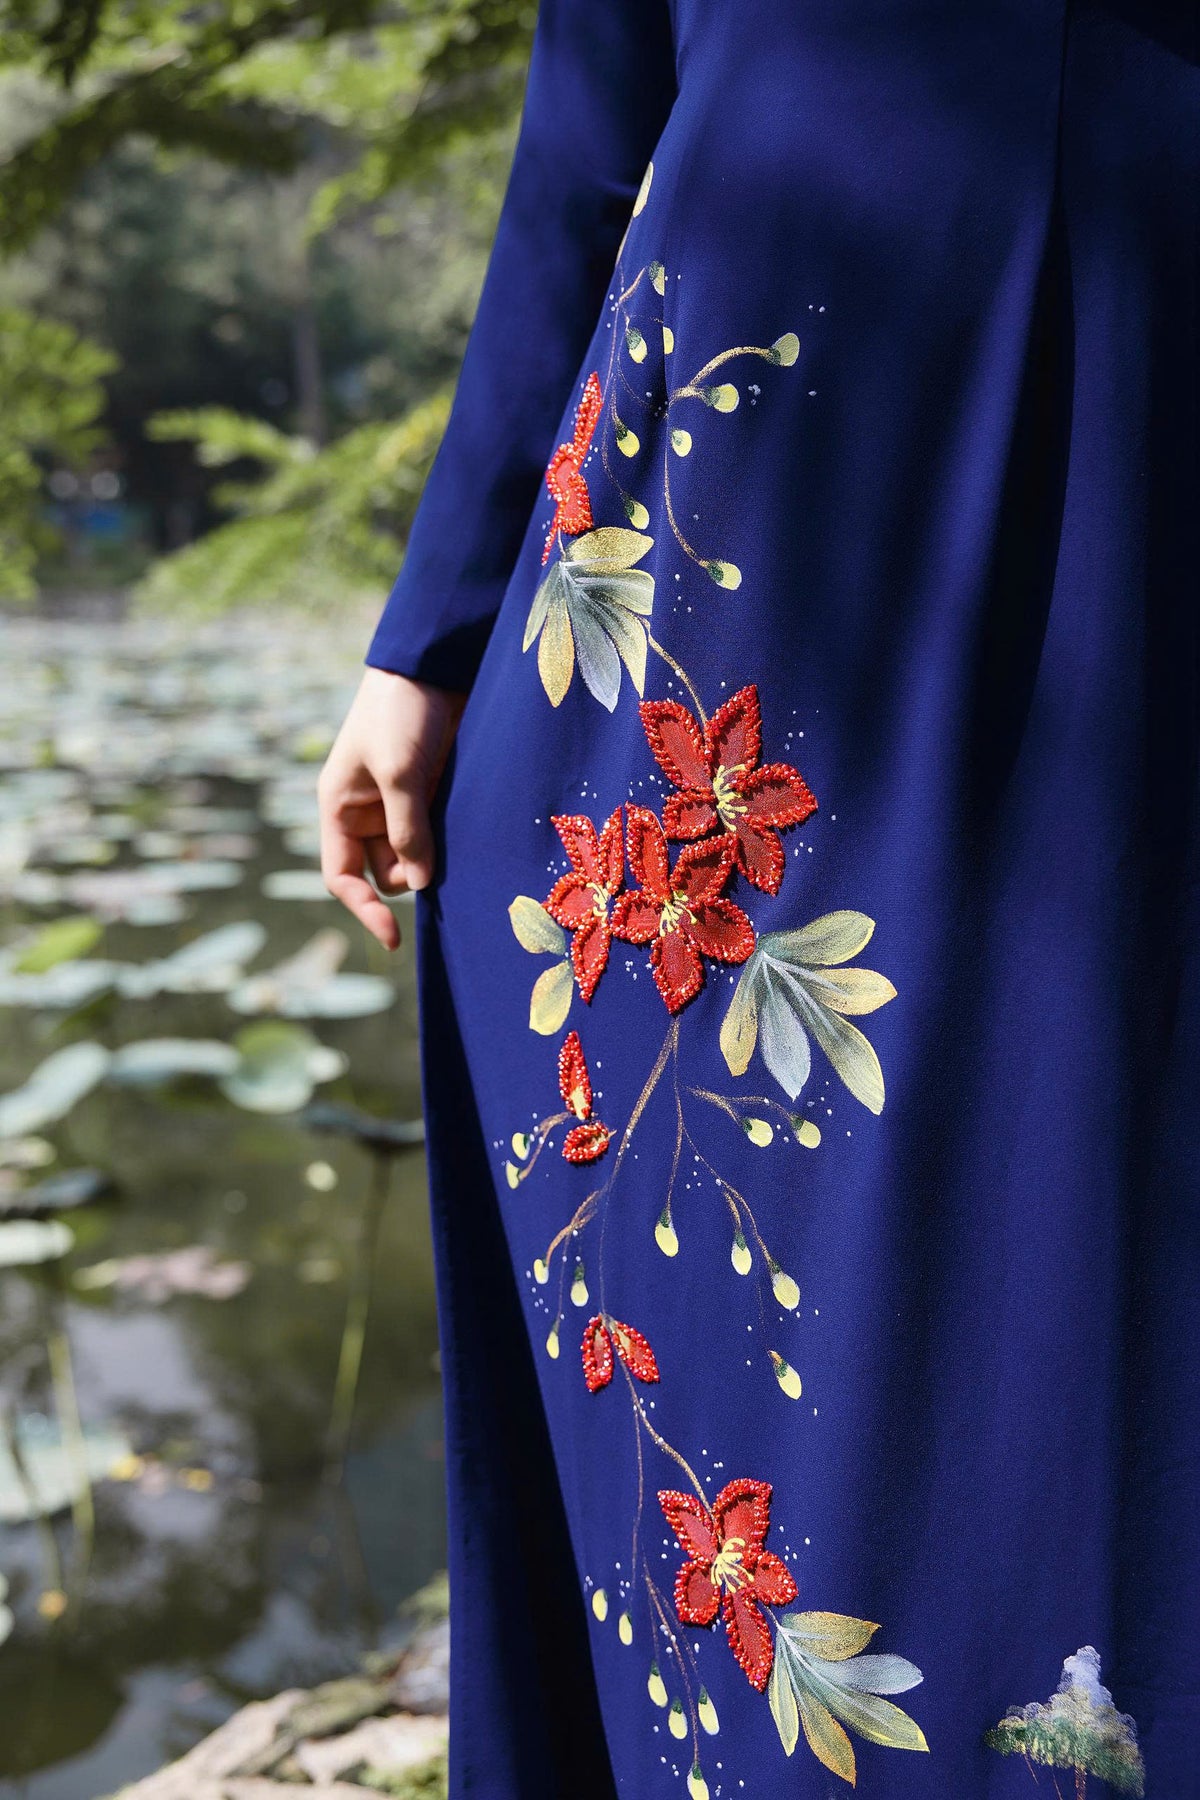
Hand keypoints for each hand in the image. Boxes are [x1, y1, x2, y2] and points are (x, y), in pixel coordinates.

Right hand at [318, 667, 465, 949]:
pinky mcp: (433, 795)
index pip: (341, 877)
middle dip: (410, 872)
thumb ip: (406, 828)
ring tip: (455, 828)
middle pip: (386, 872)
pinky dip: (451, 841)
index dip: (363, 910)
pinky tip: (468, 829)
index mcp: (340, 808)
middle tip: (439, 850)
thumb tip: (419, 885)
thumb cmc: (401, 711)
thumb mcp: (398, 770)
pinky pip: (439, 836)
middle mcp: (366, 813)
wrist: (434, 664)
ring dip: (435, 855)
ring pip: (417, 857)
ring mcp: (402, 805)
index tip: (394, 939)